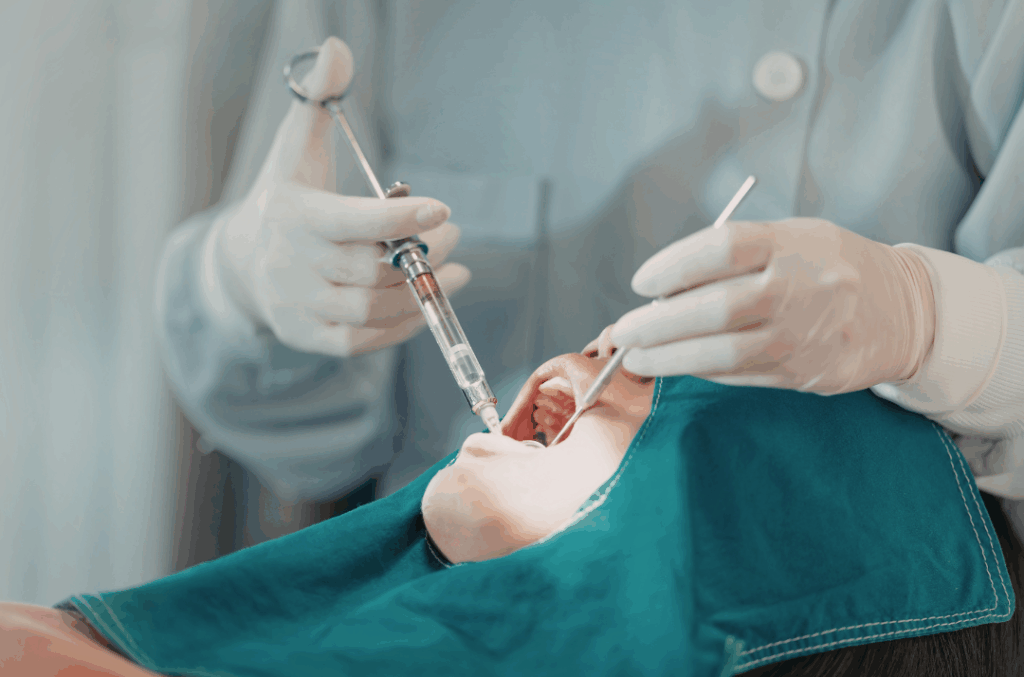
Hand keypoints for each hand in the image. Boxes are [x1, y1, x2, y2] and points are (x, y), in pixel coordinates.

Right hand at [211, 37, 469, 356]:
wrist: (242, 261)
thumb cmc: (286, 197)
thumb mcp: (296, 146)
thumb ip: (317, 97)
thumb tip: (336, 47)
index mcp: (293, 215)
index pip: (351, 221)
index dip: (399, 217)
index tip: (444, 208)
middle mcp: (291, 265)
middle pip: (370, 269)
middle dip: (422, 252)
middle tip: (451, 234)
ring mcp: (297, 305)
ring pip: (371, 310)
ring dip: (421, 291)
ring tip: (455, 270)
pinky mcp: (307, 336)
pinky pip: (361, 343)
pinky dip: (402, 327)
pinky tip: (427, 301)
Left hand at [610, 218, 935, 394]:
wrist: (901, 311)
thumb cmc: (827, 266)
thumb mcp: (792, 238)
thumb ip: (734, 257)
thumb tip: (663, 291)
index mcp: (794, 243)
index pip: (720, 249)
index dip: (671, 266)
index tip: (641, 282)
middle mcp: (801, 289)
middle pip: (713, 309)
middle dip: (655, 324)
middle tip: (622, 330)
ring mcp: (804, 336)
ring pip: (721, 353)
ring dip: (668, 358)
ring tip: (635, 356)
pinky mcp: (805, 374)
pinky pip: (738, 376)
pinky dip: (700, 371)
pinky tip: (676, 364)